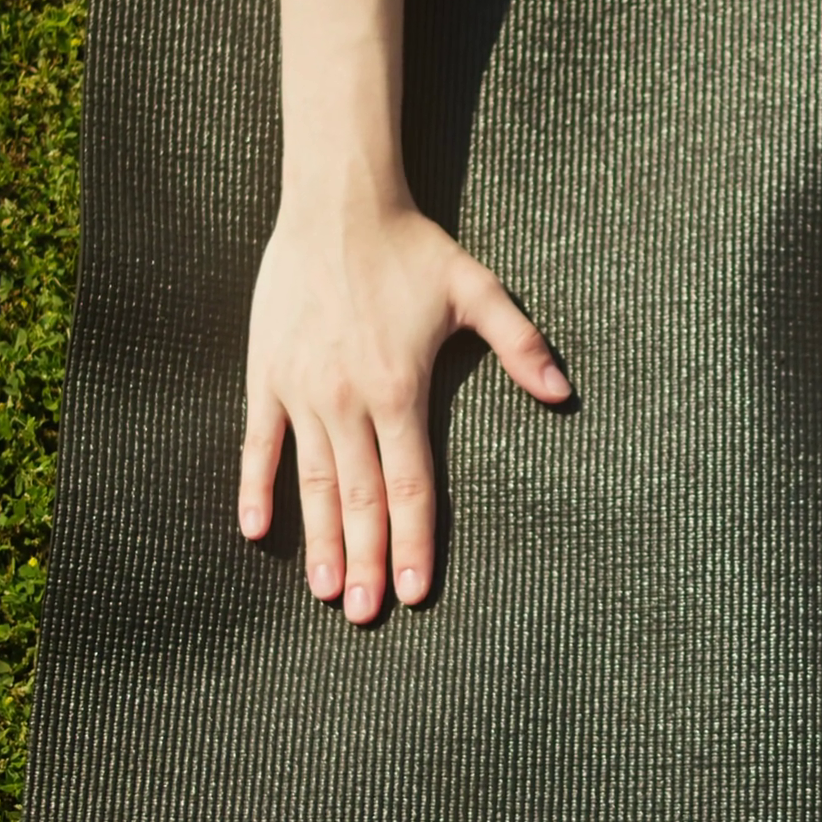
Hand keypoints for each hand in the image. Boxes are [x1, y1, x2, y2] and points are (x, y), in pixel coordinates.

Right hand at [237, 186, 570, 622]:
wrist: (336, 204)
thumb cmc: (412, 250)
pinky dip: (257, 488)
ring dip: (320, 541)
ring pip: (312, 483)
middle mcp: (348, 400)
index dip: (415, 542)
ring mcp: (302, 390)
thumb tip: (563, 395)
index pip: (410, 486)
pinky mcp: (266, 374)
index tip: (417, 593)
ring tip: (326, 591)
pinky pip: (258, 444)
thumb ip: (522, 346)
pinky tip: (257, 532)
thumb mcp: (479, 290)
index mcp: (400, 389)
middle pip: (359, 499)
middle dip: (368, 561)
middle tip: (368, 616)